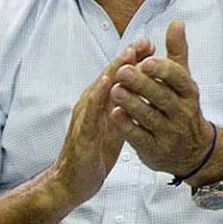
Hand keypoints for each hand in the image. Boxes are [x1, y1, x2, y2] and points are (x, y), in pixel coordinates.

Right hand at [51, 39, 155, 205]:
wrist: (72, 183)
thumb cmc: (95, 151)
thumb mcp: (115, 124)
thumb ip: (126, 105)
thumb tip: (142, 89)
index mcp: (101, 103)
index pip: (118, 76)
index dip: (133, 59)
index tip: (150, 43)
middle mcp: (91, 106)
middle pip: (110, 76)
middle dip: (126, 58)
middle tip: (143, 40)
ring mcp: (85, 118)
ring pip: (100, 90)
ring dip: (114, 71)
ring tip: (129, 54)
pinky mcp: (83, 135)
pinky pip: (91, 114)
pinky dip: (98, 97)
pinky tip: (106, 85)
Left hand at [108, 21, 212, 177]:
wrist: (194, 150)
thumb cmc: (182, 107)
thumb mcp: (183, 80)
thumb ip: (177, 51)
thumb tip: (176, 22)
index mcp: (189, 92)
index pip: (178, 78)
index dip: (163, 69)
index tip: (146, 60)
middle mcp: (182, 112)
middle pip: (162, 96)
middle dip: (142, 84)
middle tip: (123, 71)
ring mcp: (169, 132)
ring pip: (149, 116)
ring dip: (131, 103)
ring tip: (114, 90)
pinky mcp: (155, 149)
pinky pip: (140, 137)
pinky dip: (127, 126)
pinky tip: (114, 114)